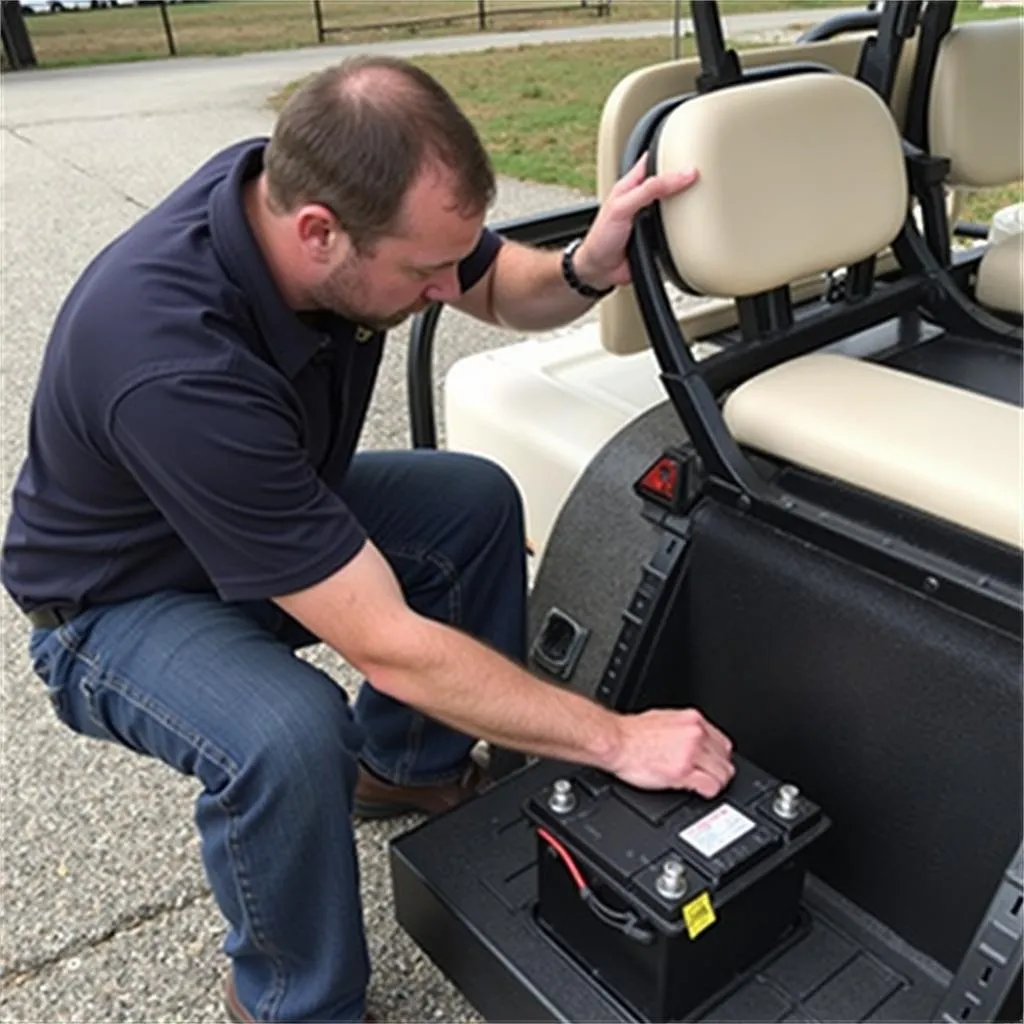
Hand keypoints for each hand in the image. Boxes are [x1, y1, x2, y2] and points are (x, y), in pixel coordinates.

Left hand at [573, 155, 698, 292]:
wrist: (600, 270)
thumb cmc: (601, 237)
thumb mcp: (623, 207)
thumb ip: (648, 190)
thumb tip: (678, 176)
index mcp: (632, 185)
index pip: (653, 160)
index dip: (669, 153)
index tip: (691, 153)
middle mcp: (644, 199)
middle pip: (669, 181)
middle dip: (684, 178)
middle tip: (703, 174)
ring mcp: (652, 218)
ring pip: (676, 204)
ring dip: (687, 203)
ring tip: (703, 196)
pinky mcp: (659, 236)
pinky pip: (676, 228)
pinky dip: (684, 226)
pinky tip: (692, 224)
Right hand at [607, 707, 733, 796]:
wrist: (615, 742)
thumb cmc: (631, 733)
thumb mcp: (664, 720)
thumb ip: (684, 729)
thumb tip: (691, 737)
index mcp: (692, 720)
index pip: (722, 743)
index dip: (718, 757)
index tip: (713, 764)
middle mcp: (695, 734)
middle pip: (725, 759)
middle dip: (718, 770)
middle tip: (709, 777)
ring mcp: (691, 753)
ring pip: (722, 774)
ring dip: (715, 782)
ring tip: (704, 785)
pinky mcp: (682, 772)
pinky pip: (710, 786)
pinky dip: (707, 791)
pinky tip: (699, 790)